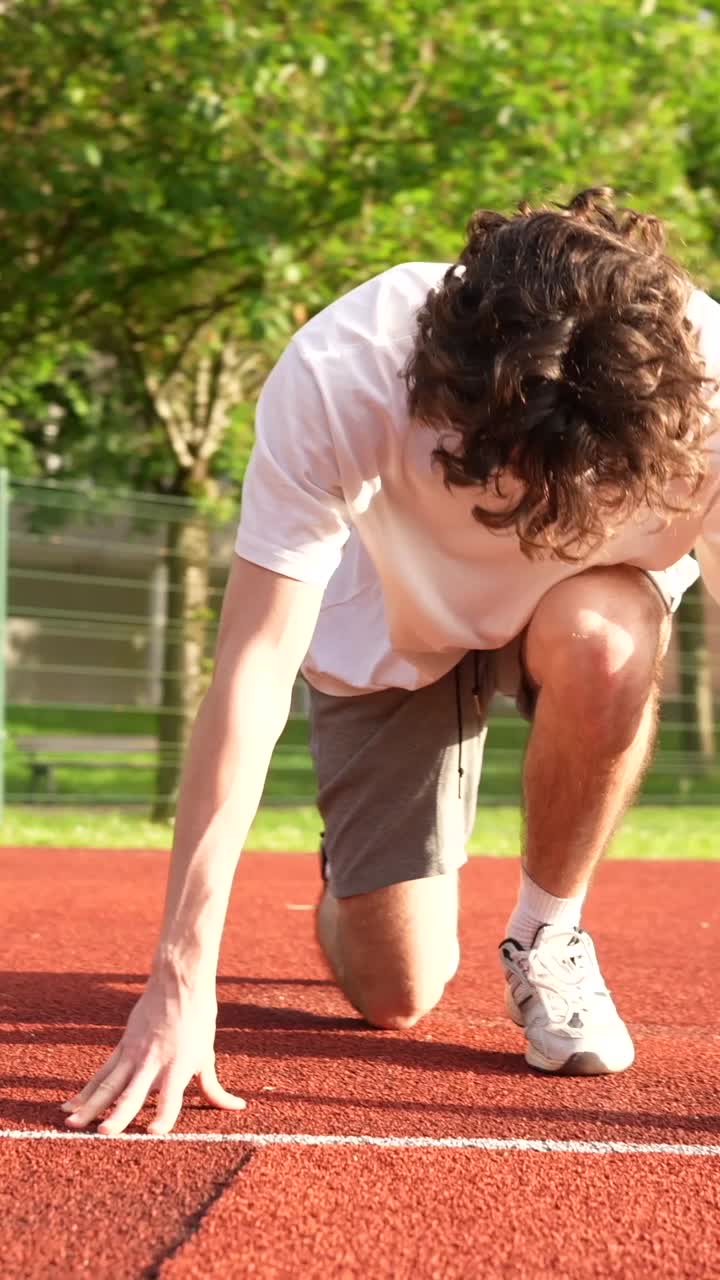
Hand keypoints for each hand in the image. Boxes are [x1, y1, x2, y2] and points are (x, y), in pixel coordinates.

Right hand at [60, 975, 244, 1135]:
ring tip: (73, 1125)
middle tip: (104, 1134)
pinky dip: (85, 1091)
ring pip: (109, 1084)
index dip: (164, 1114)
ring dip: (90, 1106)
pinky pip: (101, 1074)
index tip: (155, 1133)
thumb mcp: (207, 1055)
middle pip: (133, 1092)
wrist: (179, 983)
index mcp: (179, 1065)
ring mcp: (134, 1054)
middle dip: (118, 1115)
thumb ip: (214, 1088)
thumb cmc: (198, 1021)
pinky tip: (70, 1106)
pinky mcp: (122, 1047)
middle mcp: (154, 1062)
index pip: (171, 1095)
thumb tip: (239, 1108)